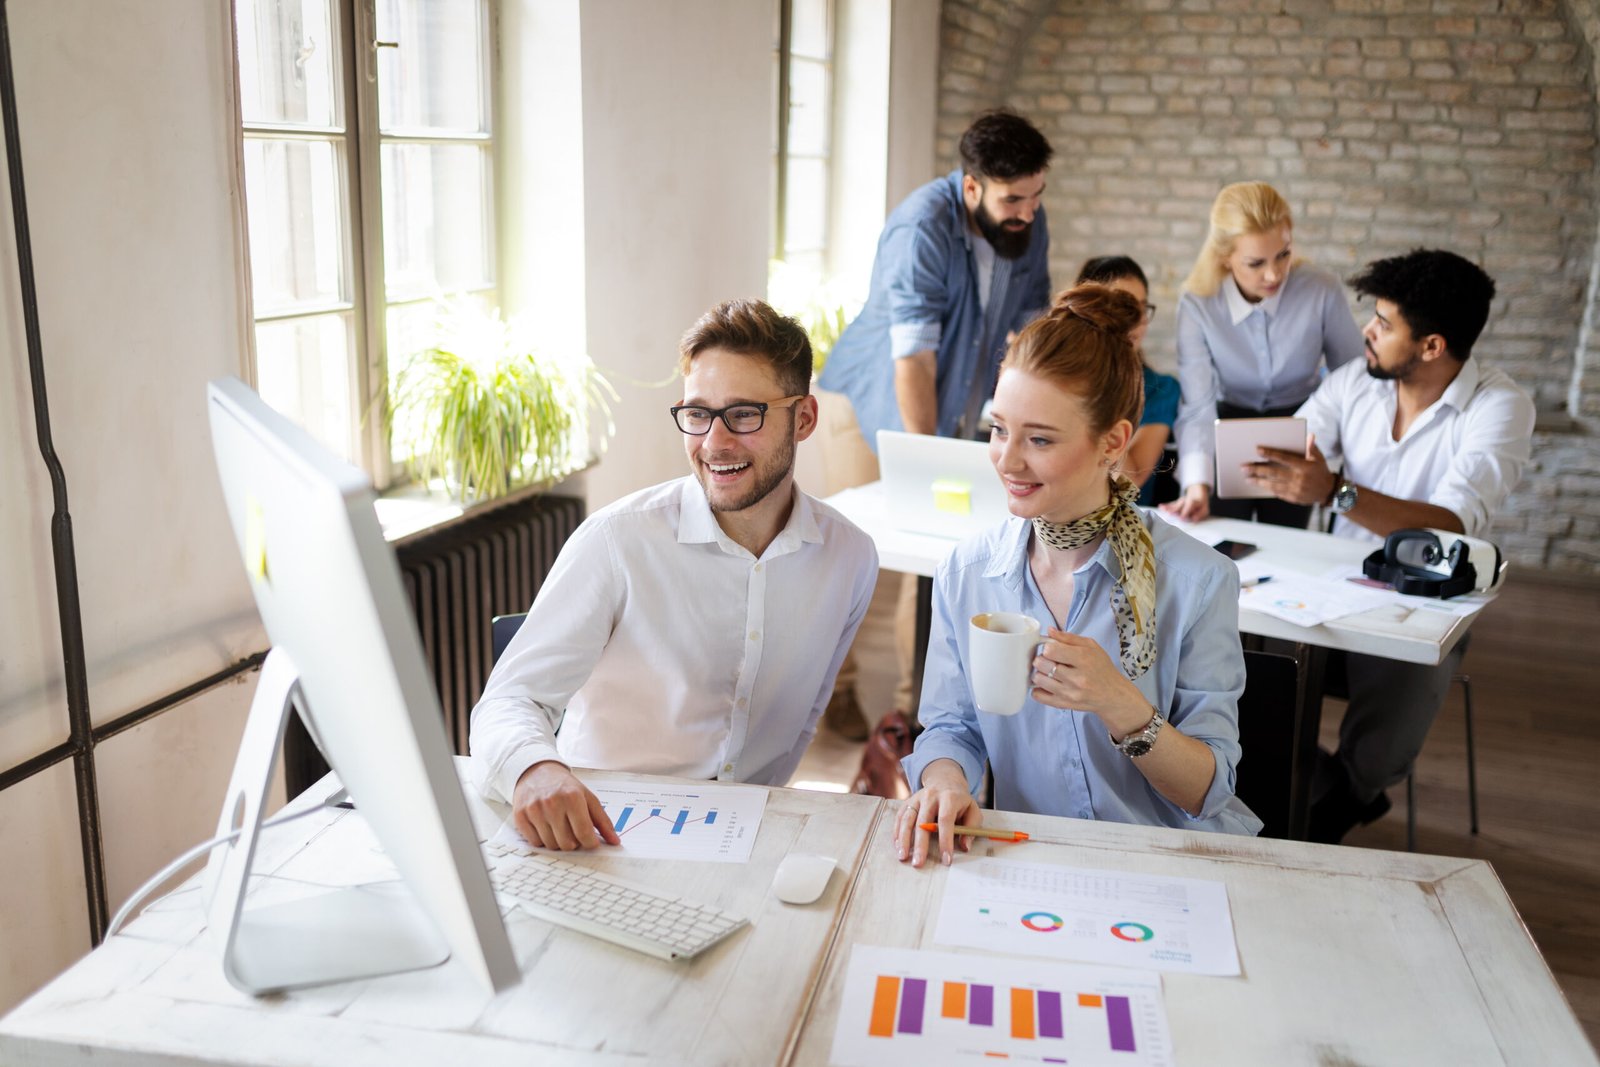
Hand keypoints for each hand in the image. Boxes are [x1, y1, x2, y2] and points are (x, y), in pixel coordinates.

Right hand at [511, 761, 620, 850]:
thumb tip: (615, 841)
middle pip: (567, 844)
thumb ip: (603, 821)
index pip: (584, 834)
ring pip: (551, 845)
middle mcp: (552, 803)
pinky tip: (544, 826)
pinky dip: (541, 839)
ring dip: (557, 841)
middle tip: (572, 831)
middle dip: (573, 843)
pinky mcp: (520, 816)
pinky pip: (535, 843)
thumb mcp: (587, 797)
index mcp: (572, 797)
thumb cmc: (564, 786)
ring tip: (558, 826)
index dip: (590, 843)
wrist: (536, 771)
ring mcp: (534, 810)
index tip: (590, 842)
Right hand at [892, 760, 978, 867]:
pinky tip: (898, 847)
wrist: (945, 781)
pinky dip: (897, 833)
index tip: (946, 859)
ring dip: (904, 840)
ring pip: (907, 819)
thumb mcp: (973, 811)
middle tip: (918, 863)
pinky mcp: (907, 802)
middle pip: (922, 822)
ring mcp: (916, 798)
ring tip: (903, 857)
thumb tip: (964, 847)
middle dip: (920, 845)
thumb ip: (971, 829)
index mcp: (949, 798)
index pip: (945, 820)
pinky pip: (899, 818)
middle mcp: (930, 796)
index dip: (945, 841)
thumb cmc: (960, 802)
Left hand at [1031, 629, 1151, 737]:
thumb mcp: (1091, 647)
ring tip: (1048, 672)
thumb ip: (1068, 638)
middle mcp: (1077, 678)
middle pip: (1042, 664)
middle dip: (1041, 659)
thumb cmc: (1102, 668)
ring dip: (1039, 673)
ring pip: (1038, 679)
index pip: (1051, 650)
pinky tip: (1047, 684)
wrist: (1114, 695)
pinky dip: (1038, 689)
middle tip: (1048, 660)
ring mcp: (1069, 693)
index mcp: (1083, 659)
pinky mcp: (1064, 705)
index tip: (1052, 649)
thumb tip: (1049, 631)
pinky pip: (1038, 696)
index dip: (1048, 647)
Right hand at [1160, 483, 1210, 521]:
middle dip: (1174, 510)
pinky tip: (1160, 506)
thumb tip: (1194, 519)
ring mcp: (1180, 501)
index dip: (1185, 512)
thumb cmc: (1201, 506)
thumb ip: (1200, 515)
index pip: (1189, 506)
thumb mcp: (1205, 510)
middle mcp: (1186, 501)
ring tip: (1162, 508)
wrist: (1197, 495)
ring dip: (1168, 507)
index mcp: (1194, 502)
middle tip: (1169, 514)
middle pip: (1179, 505)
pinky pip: (1170, 504)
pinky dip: (1165, 505)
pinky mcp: (1176, 503)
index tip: (1181, 518)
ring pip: (1174, 505)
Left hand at [1248, 434, 1335, 505]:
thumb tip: (1308, 435)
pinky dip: (1266, 488)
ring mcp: (1295, 490)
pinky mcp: (1293, 498)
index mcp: (1305, 466)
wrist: (1328, 491)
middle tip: (1244, 467)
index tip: (1258, 449)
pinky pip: (1277, 492)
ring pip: (1273, 485)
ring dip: (1258, 481)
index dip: (1270, 454)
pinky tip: (1258, 484)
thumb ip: (1311, 447)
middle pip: (1274, 473)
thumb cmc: (1320, 470)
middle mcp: (1299, 478)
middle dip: (1257, 469)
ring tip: (1247, 477)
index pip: (1284, 458)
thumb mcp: (1318, 457)